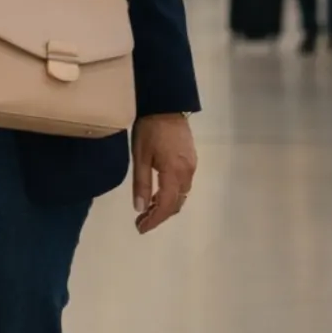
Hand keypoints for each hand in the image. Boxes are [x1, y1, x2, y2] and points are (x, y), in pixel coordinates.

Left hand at [131, 113, 196, 234]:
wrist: (166, 104)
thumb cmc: (149, 129)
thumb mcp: (140, 156)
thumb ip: (141, 183)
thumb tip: (140, 208)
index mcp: (174, 173)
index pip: (167, 205)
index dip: (155, 220)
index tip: (141, 228)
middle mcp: (187, 172)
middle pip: (176, 203)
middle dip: (160, 215)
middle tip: (141, 220)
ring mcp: (191, 165)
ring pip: (181, 194)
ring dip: (166, 205)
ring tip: (148, 208)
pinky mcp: (191, 159)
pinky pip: (183, 184)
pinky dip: (172, 193)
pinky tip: (159, 192)